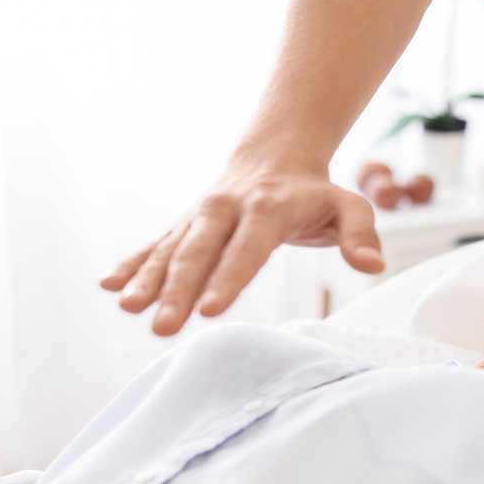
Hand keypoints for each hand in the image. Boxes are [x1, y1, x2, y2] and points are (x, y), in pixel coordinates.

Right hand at [99, 167, 383, 335]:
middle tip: (164, 326)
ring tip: (127, 308)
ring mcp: (201, 216)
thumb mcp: (350, 206)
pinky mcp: (185, 224)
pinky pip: (156, 244)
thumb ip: (361, 234)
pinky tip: (110, 285)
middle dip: (179, 290)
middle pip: (200, 252)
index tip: (210, 309)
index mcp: (269, 208)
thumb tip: (372, 265)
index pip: (247, 249)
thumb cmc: (316, 192)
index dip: (228, 278)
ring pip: (171, 249)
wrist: (275, 156)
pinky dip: (134, 263)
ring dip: (148, 280)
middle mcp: (227, 210)